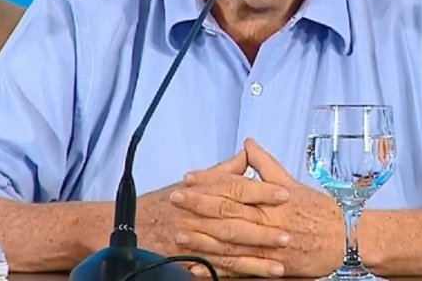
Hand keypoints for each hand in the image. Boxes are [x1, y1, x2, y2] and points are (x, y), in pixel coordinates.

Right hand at [134, 148, 291, 274]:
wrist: (133, 225)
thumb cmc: (166, 202)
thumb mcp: (194, 181)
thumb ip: (224, 171)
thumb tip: (247, 154)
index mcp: (202, 190)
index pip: (235, 188)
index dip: (261, 191)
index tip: (285, 193)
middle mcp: (197, 214)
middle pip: (234, 220)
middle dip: (263, 229)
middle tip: (288, 233)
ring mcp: (193, 239)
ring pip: (229, 250)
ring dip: (255, 259)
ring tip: (281, 264)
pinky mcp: (190, 260)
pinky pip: (217, 269)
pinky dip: (238, 274)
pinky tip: (257, 276)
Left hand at [171, 138, 343, 277]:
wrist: (345, 240)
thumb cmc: (320, 211)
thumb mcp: (292, 183)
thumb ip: (266, 164)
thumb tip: (249, 144)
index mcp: (271, 199)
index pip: (234, 187)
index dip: (210, 182)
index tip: (189, 178)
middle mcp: (267, 222)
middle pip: (227, 213)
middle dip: (199, 206)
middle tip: (175, 199)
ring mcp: (267, 248)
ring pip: (230, 244)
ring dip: (202, 239)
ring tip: (179, 234)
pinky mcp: (269, 267)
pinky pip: (239, 270)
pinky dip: (217, 270)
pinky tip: (197, 267)